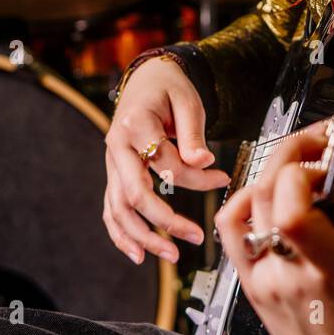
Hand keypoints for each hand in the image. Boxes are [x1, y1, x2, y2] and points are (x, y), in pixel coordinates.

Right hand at [104, 58, 229, 264]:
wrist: (145, 79)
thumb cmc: (168, 89)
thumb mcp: (187, 102)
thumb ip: (193, 134)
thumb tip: (202, 164)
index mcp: (135, 125)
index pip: (166, 163)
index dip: (197, 178)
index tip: (222, 179)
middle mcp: (117, 147)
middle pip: (134, 193)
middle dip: (164, 220)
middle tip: (194, 237)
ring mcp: (112, 163)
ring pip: (118, 208)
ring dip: (142, 236)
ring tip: (170, 255)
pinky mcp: (114, 175)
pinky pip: (111, 209)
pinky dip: (121, 234)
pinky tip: (138, 254)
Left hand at [214, 119, 333, 334]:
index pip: (292, 211)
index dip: (304, 173)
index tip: (332, 159)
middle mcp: (293, 278)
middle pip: (267, 196)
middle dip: (292, 154)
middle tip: (319, 144)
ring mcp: (267, 283)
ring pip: (247, 208)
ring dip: (274, 175)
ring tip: (303, 169)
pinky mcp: (254, 289)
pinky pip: (234, 233)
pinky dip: (247, 203)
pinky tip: (272, 195)